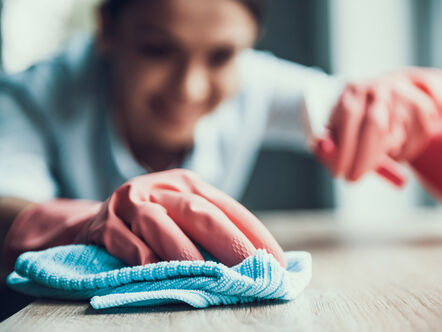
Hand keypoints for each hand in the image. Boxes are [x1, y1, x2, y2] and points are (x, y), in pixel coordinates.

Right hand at [3, 169, 285, 267]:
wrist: (96, 220)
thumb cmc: (151, 223)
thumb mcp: (182, 216)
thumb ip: (211, 231)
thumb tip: (258, 261)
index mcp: (187, 184)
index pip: (227, 207)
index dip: (254, 233)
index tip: (278, 261)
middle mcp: (161, 187)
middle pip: (198, 211)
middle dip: (229, 242)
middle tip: (253, 270)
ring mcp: (130, 202)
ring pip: (159, 222)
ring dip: (184, 250)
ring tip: (208, 275)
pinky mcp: (103, 223)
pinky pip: (124, 241)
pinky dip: (141, 257)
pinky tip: (156, 272)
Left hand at [325, 68, 441, 180]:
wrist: (386, 95)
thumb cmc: (353, 119)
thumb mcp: (336, 127)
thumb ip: (327, 141)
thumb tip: (323, 151)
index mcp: (353, 90)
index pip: (349, 115)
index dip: (344, 147)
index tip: (338, 172)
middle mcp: (379, 90)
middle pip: (375, 125)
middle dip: (363, 158)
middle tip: (352, 180)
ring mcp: (402, 98)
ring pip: (394, 138)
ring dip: (380, 157)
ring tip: (369, 156)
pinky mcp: (421, 109)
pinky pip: (411, 143)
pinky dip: (399, 155)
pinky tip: (390, 148)